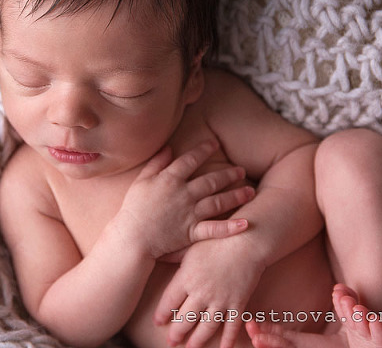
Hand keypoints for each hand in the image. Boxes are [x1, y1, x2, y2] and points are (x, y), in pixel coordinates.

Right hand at [116, 141, 254, 259]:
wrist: (132, 238)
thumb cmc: (133, 209)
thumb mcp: (141, 181)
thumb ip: (156, 163)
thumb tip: (169, 148)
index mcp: (170, 179)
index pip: (190, 160)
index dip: (204, 149)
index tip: (215, 143)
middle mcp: (183, 194)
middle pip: (211, 180)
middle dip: (228, 174)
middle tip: (241, 170)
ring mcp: (189, 214)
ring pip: (218, 202)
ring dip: (236, 195)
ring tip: (250, 191)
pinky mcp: (191, 232)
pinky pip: (214, 229)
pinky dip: (230, 228)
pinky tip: (245, 223)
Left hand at [154, 237, 265, 347]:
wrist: (246, 241)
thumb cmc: (216, 240)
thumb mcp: (191, 246)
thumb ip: (174, 255)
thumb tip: (159, 254)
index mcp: (186, 278)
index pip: (169, 302)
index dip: (162, 314)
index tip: (158, 322)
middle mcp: (201, 293)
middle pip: (185, 319)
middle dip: (177, 333)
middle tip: (171, 342)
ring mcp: (220, 300)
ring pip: (206, 328)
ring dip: (197, 341)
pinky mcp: (238, 303)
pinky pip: (231, 327)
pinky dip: (227, 340)